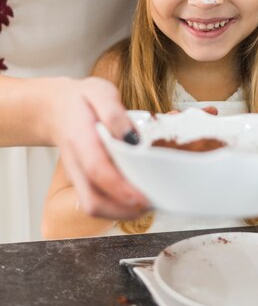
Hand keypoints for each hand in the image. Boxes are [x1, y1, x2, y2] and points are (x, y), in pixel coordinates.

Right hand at [44, 77, 149, 218]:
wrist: (56, 108)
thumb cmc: (81, 100)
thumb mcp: (100, 92)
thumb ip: (114, 114)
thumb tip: (132, 138)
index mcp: (80, 139)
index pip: (97, 169)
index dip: (119, 187)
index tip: (142, 196)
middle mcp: (76, 163)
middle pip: (93, 201)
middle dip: (124, 210)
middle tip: (153, 203)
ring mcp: (77, 176)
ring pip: (94, 207)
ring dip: (122, 212)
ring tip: (149, 203)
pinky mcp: (83, 182)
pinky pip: (97, 203)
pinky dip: (117, 207)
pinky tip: (137, 199)